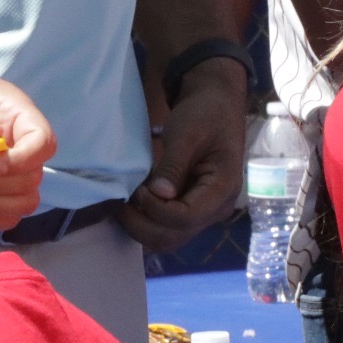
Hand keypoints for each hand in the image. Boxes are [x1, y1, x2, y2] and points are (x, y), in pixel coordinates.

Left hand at [122, 61, 248, 251]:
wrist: (215, 104)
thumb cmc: (204, 114)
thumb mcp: (186, 134)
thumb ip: (174, 165)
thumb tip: (159, 194)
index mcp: (223, 189)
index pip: (186, 218)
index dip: (156, 209)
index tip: (139, 188)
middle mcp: (216, 209)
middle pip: (174, 237)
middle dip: (142, 224)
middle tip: (119, 202)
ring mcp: (203, 212)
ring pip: (167, 238)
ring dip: (140, 226)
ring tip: (122, 204)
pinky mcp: (190, 208)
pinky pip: (165, 227)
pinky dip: (144, 221)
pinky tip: (130, 204)